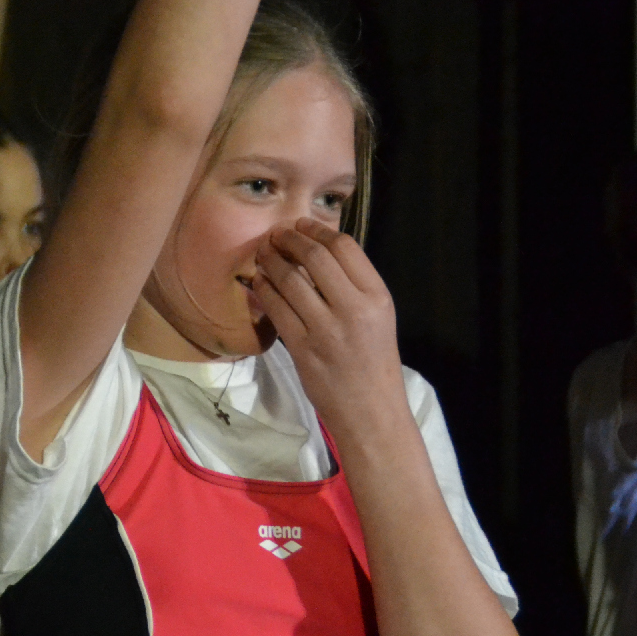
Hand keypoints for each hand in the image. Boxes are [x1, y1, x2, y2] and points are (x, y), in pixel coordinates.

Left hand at [252, 220, 409, 442]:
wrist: (371, 409)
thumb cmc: (373, 361)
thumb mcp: (378, 316)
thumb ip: (353, 284)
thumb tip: (317, 251)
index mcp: (376, 296)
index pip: (344, 247)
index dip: (316, 231)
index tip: (300, 226)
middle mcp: (353, 308)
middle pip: (314, 257)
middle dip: (289, 240)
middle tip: (275, 235)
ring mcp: (326, 329)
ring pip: (290, 280)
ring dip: (271, 261)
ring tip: (263, 253)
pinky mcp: (303, 348)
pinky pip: (276, 309)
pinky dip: (263, 290)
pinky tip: (259, 282)